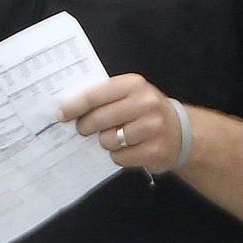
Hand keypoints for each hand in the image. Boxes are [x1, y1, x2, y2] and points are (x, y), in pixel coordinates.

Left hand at [58, 73, 184, 173]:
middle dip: (85, 127)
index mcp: (134, 84)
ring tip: (115, 137)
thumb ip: (104, 97)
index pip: (96, 95)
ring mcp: (152, 128)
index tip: (60, 114)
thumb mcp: (130, 94)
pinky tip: (128, 149)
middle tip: (83, 129)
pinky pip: (119, 157)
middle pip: (99, 119)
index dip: (74, 106)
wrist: (181, 131)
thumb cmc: (146, 111)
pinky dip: (118, 156)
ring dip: (106, 142)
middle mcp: (146, 103)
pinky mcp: (155, 151)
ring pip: (108, 140)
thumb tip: (68, 109)